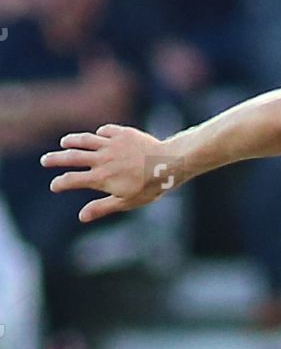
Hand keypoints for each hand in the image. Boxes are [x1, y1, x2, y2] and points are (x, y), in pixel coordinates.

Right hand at [40, 126, 182, 222]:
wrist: (167, 164)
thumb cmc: (149, 187)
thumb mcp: (125, 202)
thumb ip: (101, 207)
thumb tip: (81, 217)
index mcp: (100, 178)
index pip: (72, 180)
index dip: (60, 184)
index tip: (54, 186)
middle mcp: (101, 159)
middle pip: (71, 157)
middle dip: (56, 159)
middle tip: (45, 160)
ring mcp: (110, 144)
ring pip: (85, 140)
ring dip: (72, 141)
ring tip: (64, 142)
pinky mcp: (122, 133)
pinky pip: (105, 131)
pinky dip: (99, 134)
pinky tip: (98, 136)